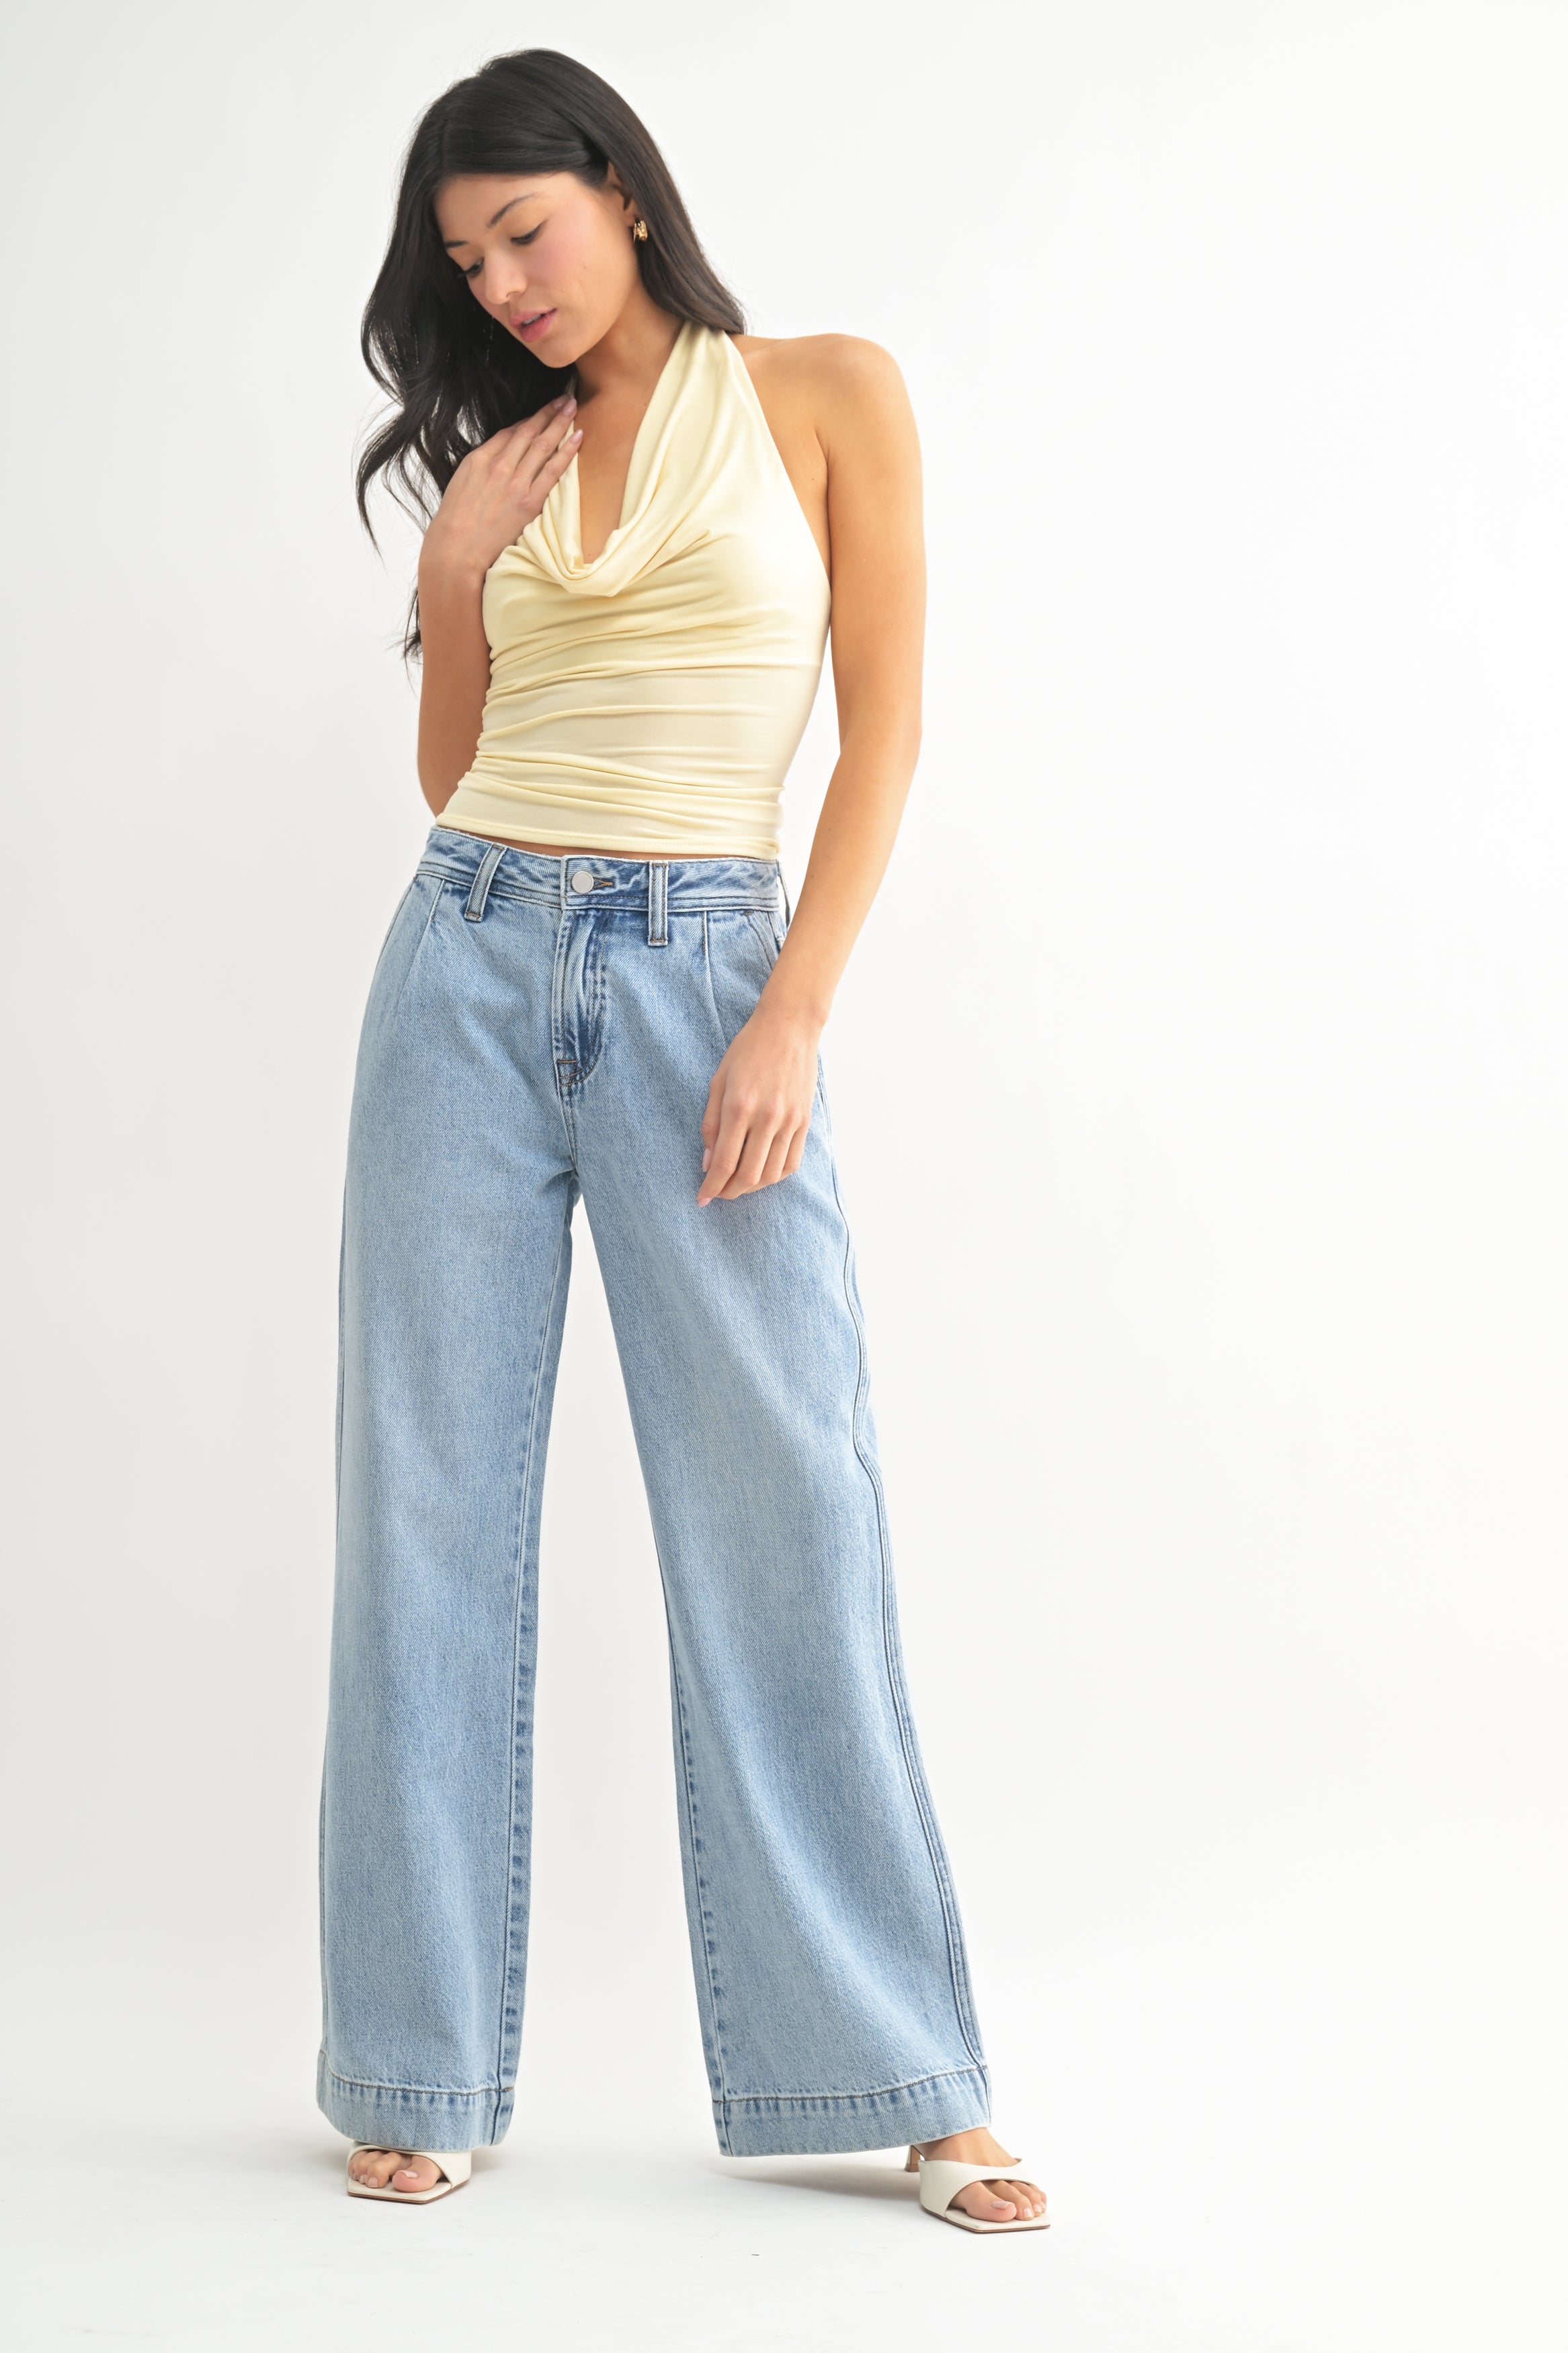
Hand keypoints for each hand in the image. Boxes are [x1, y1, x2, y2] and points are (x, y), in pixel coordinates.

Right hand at [420, 397, 581, 585]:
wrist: (456, 549)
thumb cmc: (455, 523)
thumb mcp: (460, 485)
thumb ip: (480, 469)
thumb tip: (496, 461)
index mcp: (478, 459)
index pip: (508, 433)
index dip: (527, 421)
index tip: (539, 413)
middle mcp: (498, 465)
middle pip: (527, 431)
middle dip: (547, 412)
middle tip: (563, 398)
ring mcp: (515, 482)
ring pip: (542, 444)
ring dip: (559, 423)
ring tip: (572, 407)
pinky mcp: (529, 501)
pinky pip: (553, 470)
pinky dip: (567, 451)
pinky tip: (578, 436)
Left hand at [698, 999, 820, 1205]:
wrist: (789, 1028)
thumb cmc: (748, 1050)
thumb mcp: (718, 1081)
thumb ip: (711, 1124)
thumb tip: (708, 1163)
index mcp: (739, 1107)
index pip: (724, 1163)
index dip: (712, 1187)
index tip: (702, 1198)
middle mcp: (767, 1118)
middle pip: (748, 1175)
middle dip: (729, 1192)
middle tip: (718, 1192)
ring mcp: (789, 1122)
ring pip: (771, 1174)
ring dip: (752, 1187)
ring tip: (738, 1184)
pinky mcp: (804, 1122)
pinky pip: (791, 1163)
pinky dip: (775, 1176)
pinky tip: (762, 1173)